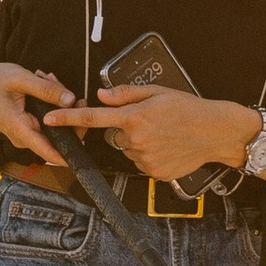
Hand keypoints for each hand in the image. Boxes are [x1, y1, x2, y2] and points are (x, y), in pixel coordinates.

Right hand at [0, 61, 72, 159]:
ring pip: (53, 123)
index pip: (49, 152)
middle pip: (57, 134)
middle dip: (66, 110)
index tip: (87, 145)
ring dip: (56, 101)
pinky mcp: (26, 125)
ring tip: (47, 79)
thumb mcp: (20, 79)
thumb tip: (71, 100)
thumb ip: (46, 90)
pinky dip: (48, 101)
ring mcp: (25, 132)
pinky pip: (46, 118)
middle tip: (61, 86)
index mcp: (19, 129)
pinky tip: (43, 83)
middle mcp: (23, 136)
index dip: (70, 153)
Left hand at [44, 84, 255, 181]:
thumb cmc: (189, 108)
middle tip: (152, 122)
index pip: (92, 118)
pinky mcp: (154, 173)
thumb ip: (126, 94)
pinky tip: (169, 147)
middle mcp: (135, 140)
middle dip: (127, 129)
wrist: (216, 132)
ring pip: (130, 150)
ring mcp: (145, 159)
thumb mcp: (158, 91)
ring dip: (140, 143)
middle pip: (116, 136)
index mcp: (134, 117)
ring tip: (164, 135)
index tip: (49, 119)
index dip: (68, 119)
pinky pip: (143, 163)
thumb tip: (101, 96)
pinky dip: (152, 156)